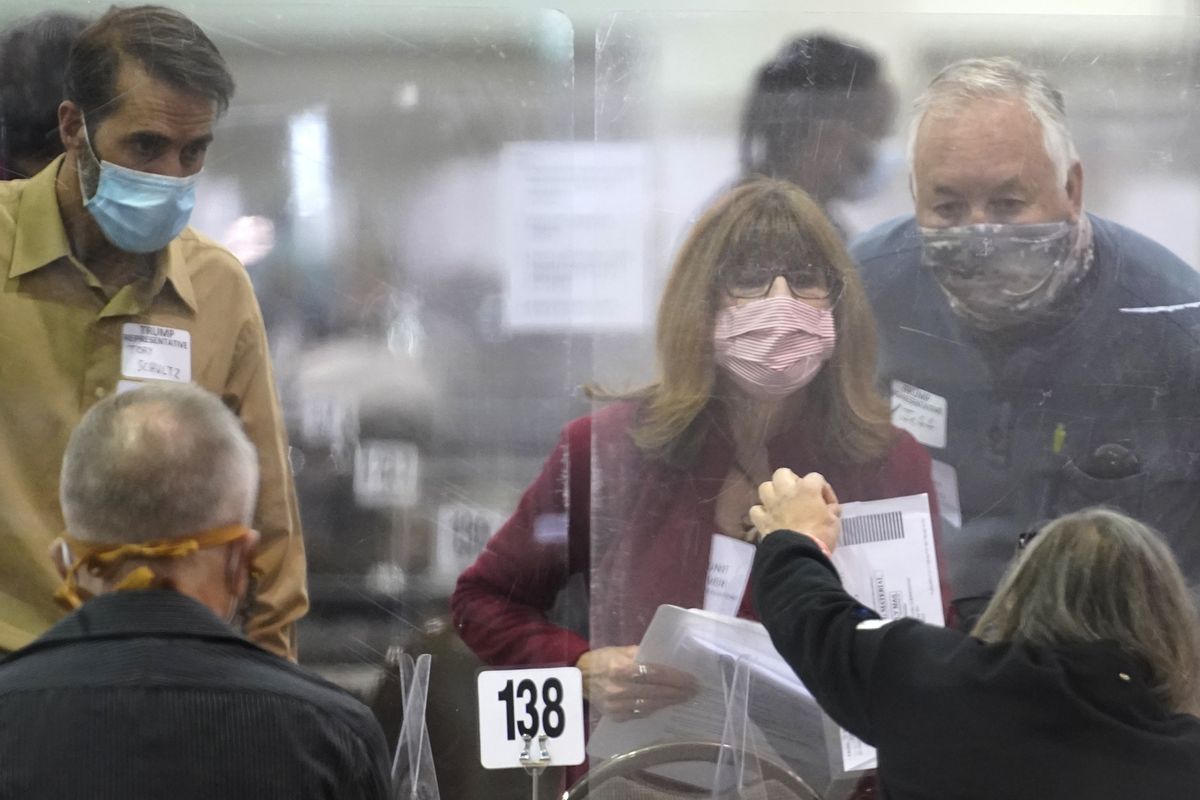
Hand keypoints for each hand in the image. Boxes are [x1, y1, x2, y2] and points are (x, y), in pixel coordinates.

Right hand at [575, 645, 697, 720]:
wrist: (580, 678)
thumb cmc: (603, 659)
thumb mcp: (622, 650)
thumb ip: (643, 655)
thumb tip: (668, 660)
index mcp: (621, 669)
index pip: (655, 674)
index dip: (676, 679)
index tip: (692, 680)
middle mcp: (619, 689)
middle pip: (656, 692)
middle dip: (678, 692)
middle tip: (694, 691)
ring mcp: (616, 705)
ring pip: (650, 705)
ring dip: (669, 702)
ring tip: (684, 698)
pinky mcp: (615, 716)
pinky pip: (640, 713)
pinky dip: (655, 709)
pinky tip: (666, 705)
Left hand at [750, 469, 840, 551]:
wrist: (799, 553)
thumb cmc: (821, 535)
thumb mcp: (834, 521)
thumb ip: (831, 509)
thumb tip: (830, 508)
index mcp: (806, 489)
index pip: (816, 477)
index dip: (823, 489)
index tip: (828, 504)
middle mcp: (786, 491)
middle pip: (782, 473)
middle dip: (790, 480)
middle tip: (798, 494)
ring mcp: (771, 504)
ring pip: (765, 487)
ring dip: (773, 493)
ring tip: (781, 504)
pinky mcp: (761, 519)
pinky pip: (756, 510)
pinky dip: (762, 512)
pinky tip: (769, 518)